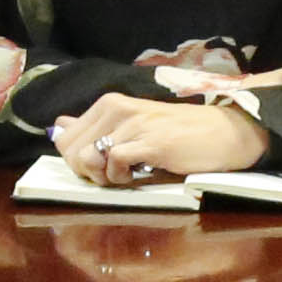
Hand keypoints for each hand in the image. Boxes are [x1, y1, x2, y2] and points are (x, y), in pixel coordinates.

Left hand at [52, 92, 264, 186]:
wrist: (223, 133)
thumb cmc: (179, 135)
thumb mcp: (132, 126)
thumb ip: (95, 126)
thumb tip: (58, 125)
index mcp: (109, 104)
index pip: (64, 138)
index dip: (75, 161)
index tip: (100, 167)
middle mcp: (116, 108)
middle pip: (71, 151)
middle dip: (86, 172)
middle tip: (113, 175)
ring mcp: (133, 124)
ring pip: (89, 157)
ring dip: (103, 177)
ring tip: (126, 175)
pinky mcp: (150, 142)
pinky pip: (115, 162)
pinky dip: (120, 177)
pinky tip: (139, 174)